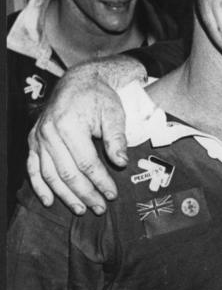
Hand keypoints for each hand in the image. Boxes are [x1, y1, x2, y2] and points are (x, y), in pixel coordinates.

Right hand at [27, 57, 144, 214]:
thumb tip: (121, 162)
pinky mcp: (33, 140)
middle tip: (100, 208)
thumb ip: (117, 139)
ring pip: (50, 174)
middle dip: (85, 193)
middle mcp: (48, 132)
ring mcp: (38, 137)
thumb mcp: (113, 113)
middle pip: (67, 172)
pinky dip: (39, 186)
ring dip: (65, 195)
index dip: (100, 181)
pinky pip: (32, 168)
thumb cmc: (98, 97)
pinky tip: (49, 201)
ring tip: (82, 209)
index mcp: (68, 124)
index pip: (86, 163)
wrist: (78, 81)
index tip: (112, 194)